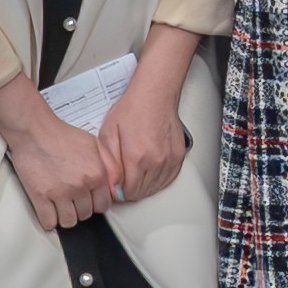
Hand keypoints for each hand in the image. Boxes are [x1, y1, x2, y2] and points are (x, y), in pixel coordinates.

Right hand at [0, 94, 114, 230]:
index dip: (95, 204)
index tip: (88, 200)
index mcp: (97, 174)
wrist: (35, 131)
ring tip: (60, 205)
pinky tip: (49, 210)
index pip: (103, 205)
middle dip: (80, 208)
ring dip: (65, 216)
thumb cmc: (62, 136)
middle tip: (72, 199)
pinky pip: (49, 222)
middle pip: (86, 214)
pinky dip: (49, 220)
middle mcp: (81, 186)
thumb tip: (117, 188)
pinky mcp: (40, 196)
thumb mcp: (95, 145)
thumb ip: (110, 166)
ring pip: (69, 222)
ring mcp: (60, 193)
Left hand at [102, 55, 192, 204]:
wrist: (155, 94)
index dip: (118, 191)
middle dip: (129, 189)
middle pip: (141, 192)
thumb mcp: (108, 135)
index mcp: (136, 157)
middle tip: (123, 178)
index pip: (127, 192)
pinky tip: (149, 172)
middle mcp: (156, 161)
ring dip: (143, 186)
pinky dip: (157, 180)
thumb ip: (109, 164)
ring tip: (135, 173)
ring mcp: (169, 160)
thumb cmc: (132, 109)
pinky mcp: (178, 157)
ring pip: (155, 188)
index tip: (115, 184)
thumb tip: (112, 186)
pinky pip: (168, 180)